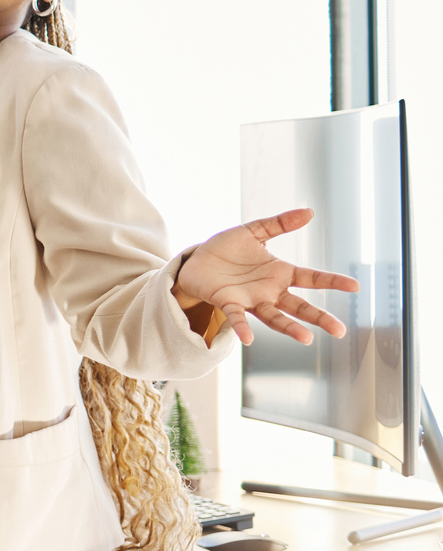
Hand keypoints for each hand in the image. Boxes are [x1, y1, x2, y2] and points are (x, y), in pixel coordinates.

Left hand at [173, 208, 358, 345]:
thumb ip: (279, 224)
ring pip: (274, 317)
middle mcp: (269, 291)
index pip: (312, 278)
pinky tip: (249, 339)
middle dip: (318, 317)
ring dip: (289, 328)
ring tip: (307, 339)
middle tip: (339, 331)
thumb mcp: (253, 231)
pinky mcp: (227, 303)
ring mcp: (249, 300)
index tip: (355, 286)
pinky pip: (237, 317)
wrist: (195, 261)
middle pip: (298, 306)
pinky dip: (243, 327)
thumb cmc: (225, 249)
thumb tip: (309, 212)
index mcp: (279, 273)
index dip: (332, 281)